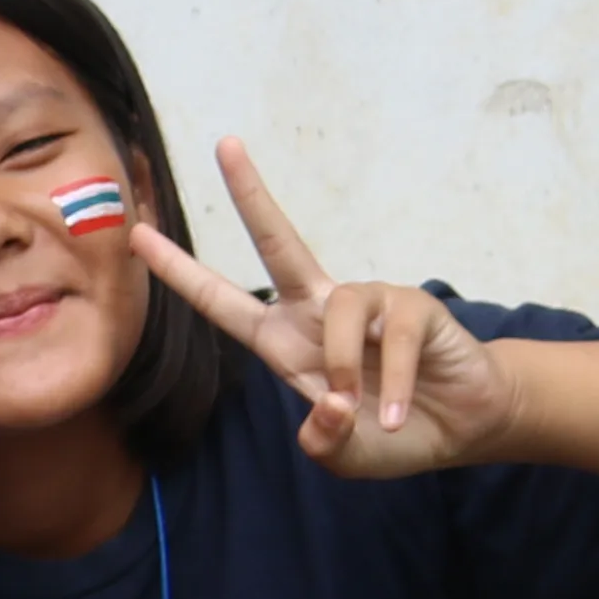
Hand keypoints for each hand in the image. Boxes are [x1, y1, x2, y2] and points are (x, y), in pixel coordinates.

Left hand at [130, 141, 522, 481]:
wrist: (460, 427)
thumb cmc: (390, 433)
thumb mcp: (343, 454)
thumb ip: (323, 442)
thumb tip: (330, 408)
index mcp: (284, 342)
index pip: (223, 302)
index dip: (181, 272)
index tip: (139, 237)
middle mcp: (319, 310)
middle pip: (278, 243)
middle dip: (251, 195)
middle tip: (224, 144)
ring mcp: (367, 302)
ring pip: (338, 310)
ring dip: (344, 365)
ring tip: (365, 411)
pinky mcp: (412, 306)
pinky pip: (391, 338)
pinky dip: (393, 385)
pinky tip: (398, 415)